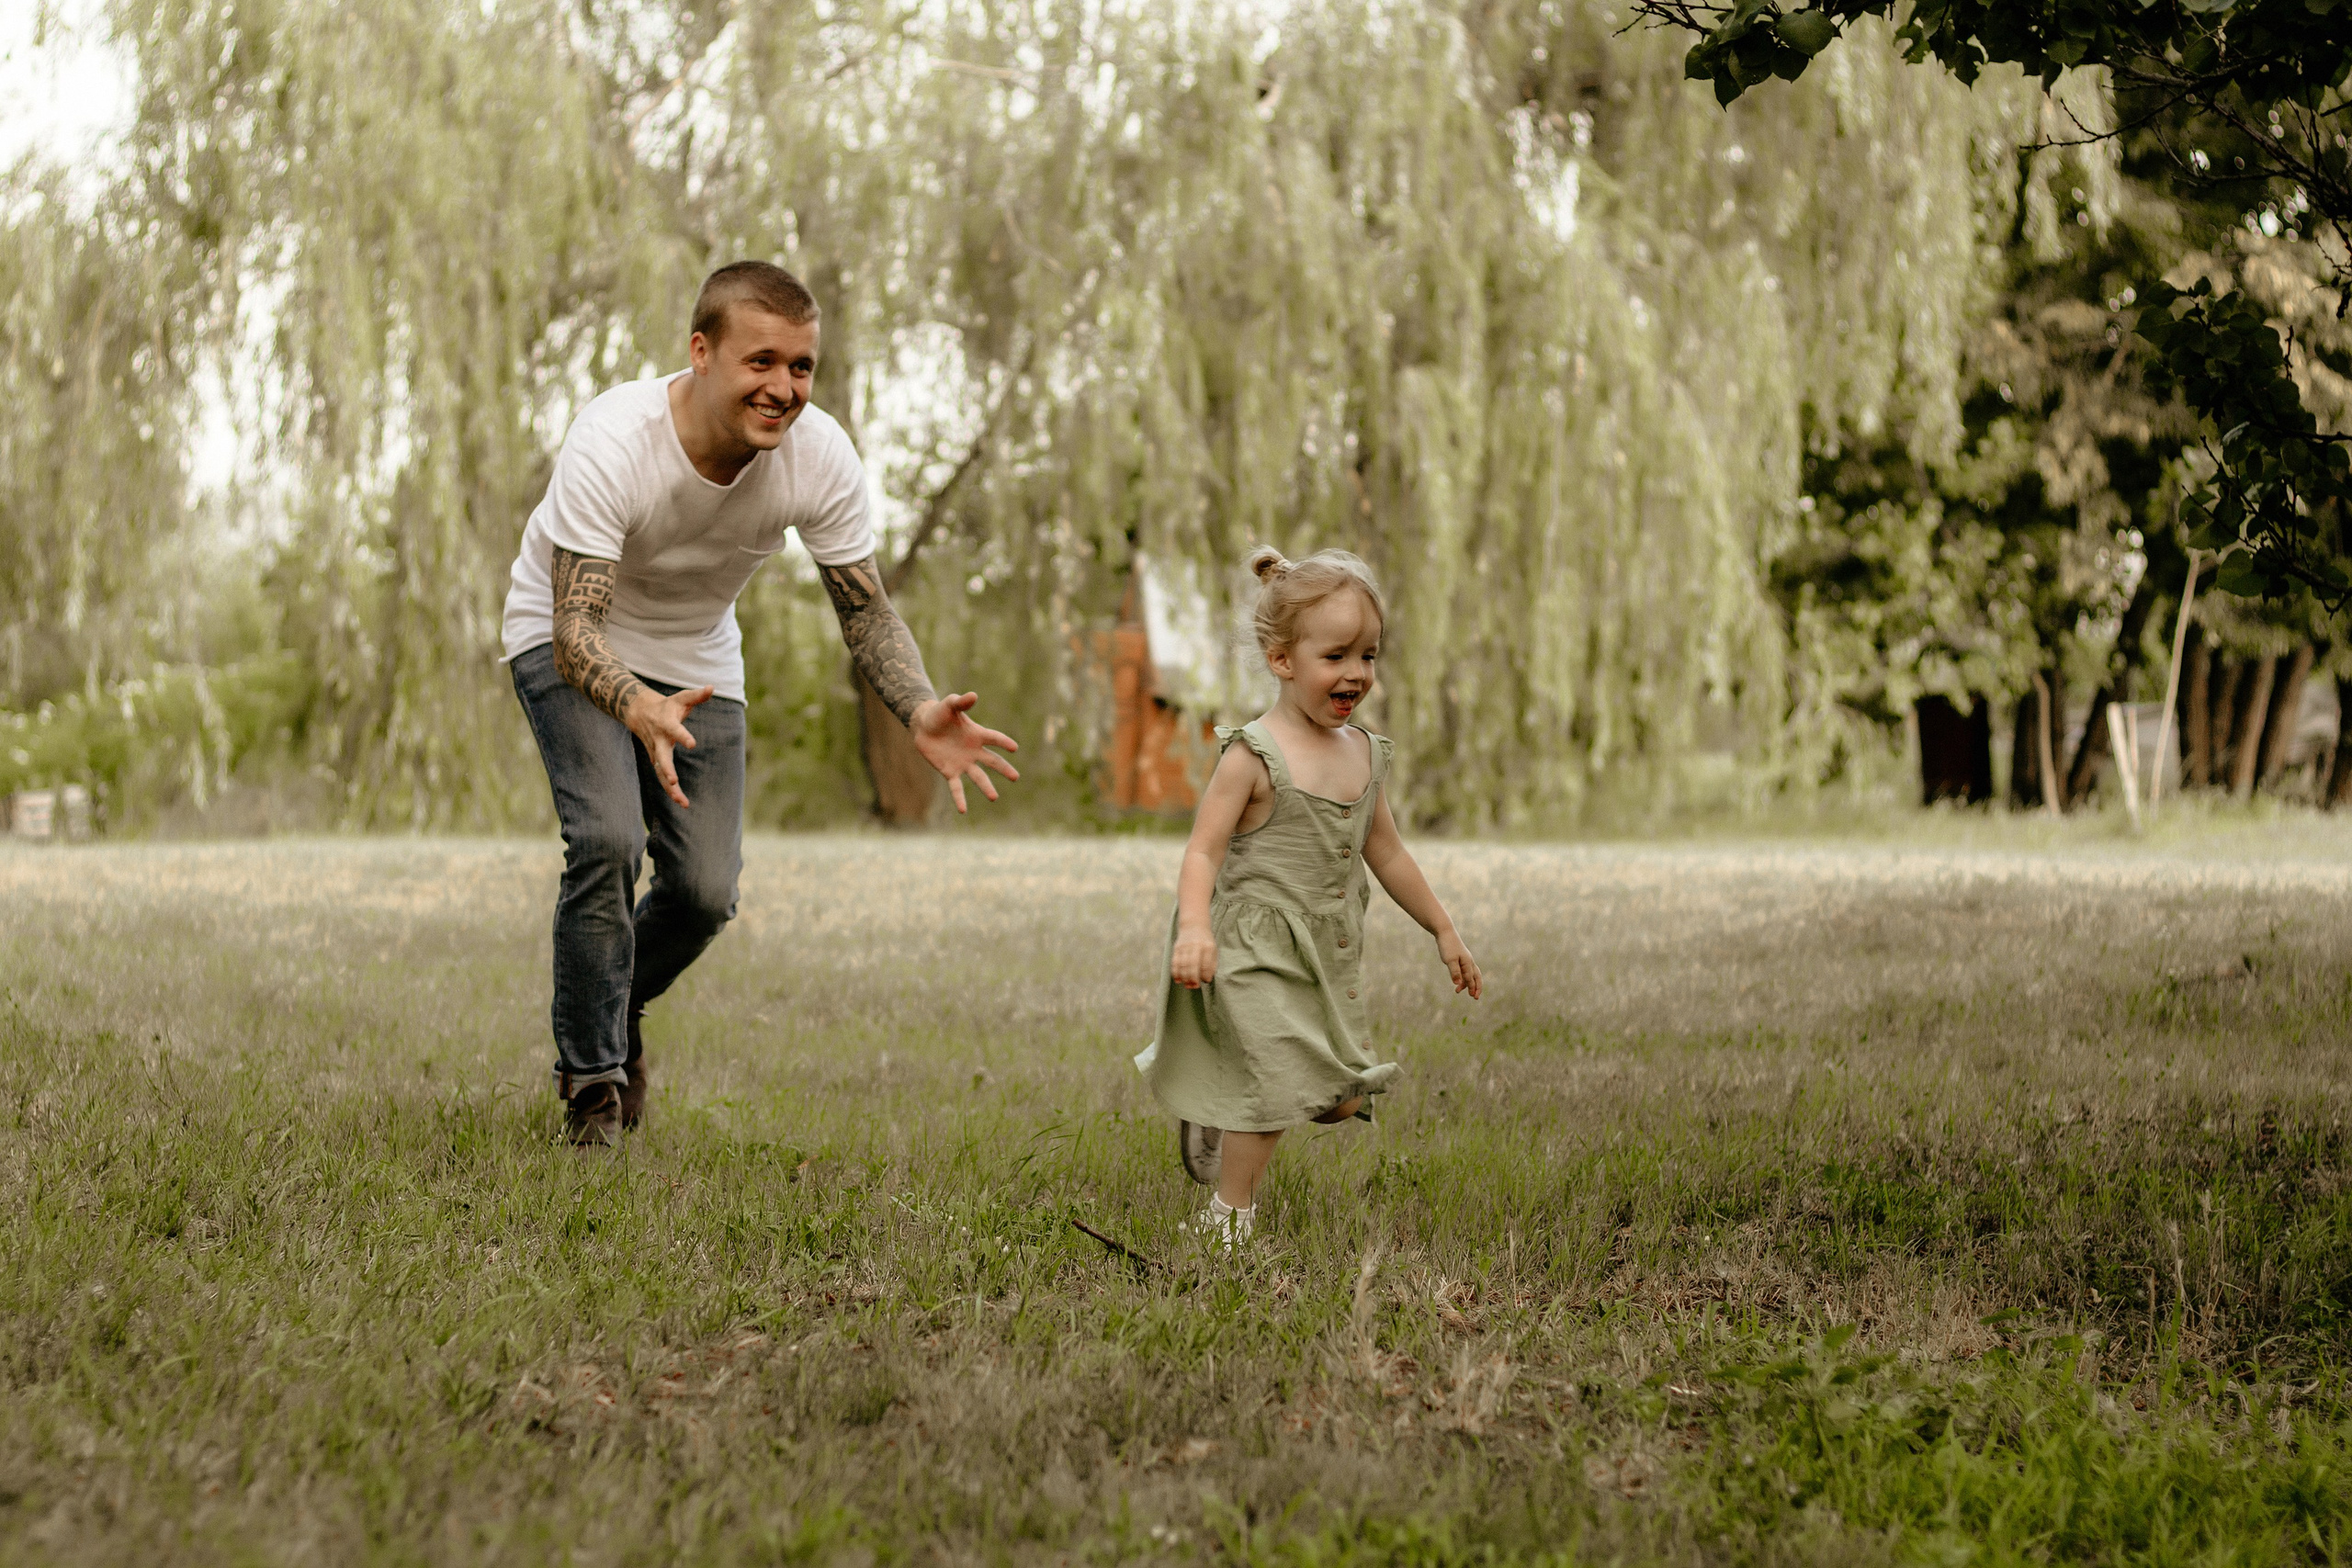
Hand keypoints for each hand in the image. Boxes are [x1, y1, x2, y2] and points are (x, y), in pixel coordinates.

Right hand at [625, 685, 714, 807]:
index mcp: (666, 724)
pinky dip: (671, 791)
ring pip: (661, 773)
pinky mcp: (657, 761)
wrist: (639, 712)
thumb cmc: (667, 706)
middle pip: (662, 758)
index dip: (683, 736)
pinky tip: (682, 802)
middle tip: (674, 781)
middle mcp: (659, 740)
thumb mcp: (681, 698)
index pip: (675, 730)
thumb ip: (697, 696)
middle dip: (667, 770)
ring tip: (683, 802)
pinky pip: (662, 778)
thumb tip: (711, 687)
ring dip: (670, 788)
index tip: (692, 744)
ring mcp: (656, 752)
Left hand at [909, 692, 1021, 812]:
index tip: (1014, 748)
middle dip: (1004, 769)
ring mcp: (963, 763)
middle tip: (1015, 778)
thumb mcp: (949, 705)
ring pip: (978, 777)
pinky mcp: (950, 772)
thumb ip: (961, 702)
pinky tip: (963, 810)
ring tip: (994, 797)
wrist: (924, 726)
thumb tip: (973, 695)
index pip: (994, 739)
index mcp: (977, 735)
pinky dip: (960, 798)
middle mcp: (974, 751)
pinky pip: (957, 787)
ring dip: (986, 787)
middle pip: (992, 761)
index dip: (1003, 742)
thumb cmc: (939, 713)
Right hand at [1171, 929, 1217, 989]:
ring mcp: (1185, 946)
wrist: (1193, 924)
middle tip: (1194, 986)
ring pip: (1182, 965)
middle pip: (1193, 966)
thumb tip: (1206, 979)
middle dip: (1193, 979)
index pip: (1206, 964)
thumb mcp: (1213, 949)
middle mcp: (1196, 946)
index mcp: (1208, 946)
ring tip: (1187, 984)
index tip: (1205, 981)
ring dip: (1184, 978)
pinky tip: (1178, 979)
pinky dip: (1175, 973)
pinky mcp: (1176, 948)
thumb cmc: (1206, 941)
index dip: (1205, 975)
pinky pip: (1174, 963)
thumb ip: (1211, 964)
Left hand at [1437, 930, 1481, 999]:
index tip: (1473, 996)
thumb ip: (1454, 972)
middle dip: (1476, 987)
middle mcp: (1469, 961)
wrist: (1445, 932)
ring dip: (1467, 983)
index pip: (1471, 977)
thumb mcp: (1450, 960)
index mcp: (1467, 962)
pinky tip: (1456, 980)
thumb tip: (1458, 983)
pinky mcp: (1460, 958)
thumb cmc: (1447, 946)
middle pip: (1476, 976)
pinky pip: (1464, 970)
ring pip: (1470, 974)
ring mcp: (1465, 959)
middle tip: (1475, 997)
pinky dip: (1462, 977)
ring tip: (1458, 991)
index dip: (1472, 987)